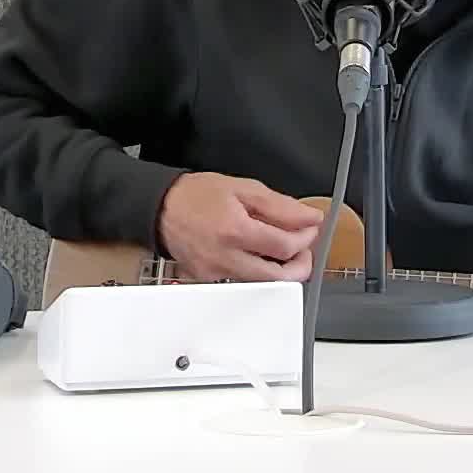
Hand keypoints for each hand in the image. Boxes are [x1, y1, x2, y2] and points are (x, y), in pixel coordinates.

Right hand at [155, 172, 323, 282]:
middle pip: (278, 277)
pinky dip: (258, 270)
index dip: (305, 239)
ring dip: (280, 269)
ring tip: (280, 248)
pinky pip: (243, 282)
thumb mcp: (244, 188)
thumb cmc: (198, 195)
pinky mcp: (209, 281)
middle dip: (299, 264)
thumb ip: (281, 206)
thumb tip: (309, 218)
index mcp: (236, 231)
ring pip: (262, 283)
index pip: (284, 247)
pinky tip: (257, 253)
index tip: (310, 228)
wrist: (162, 207)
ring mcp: (216, 274)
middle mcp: (226, 258)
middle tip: (303, 249)